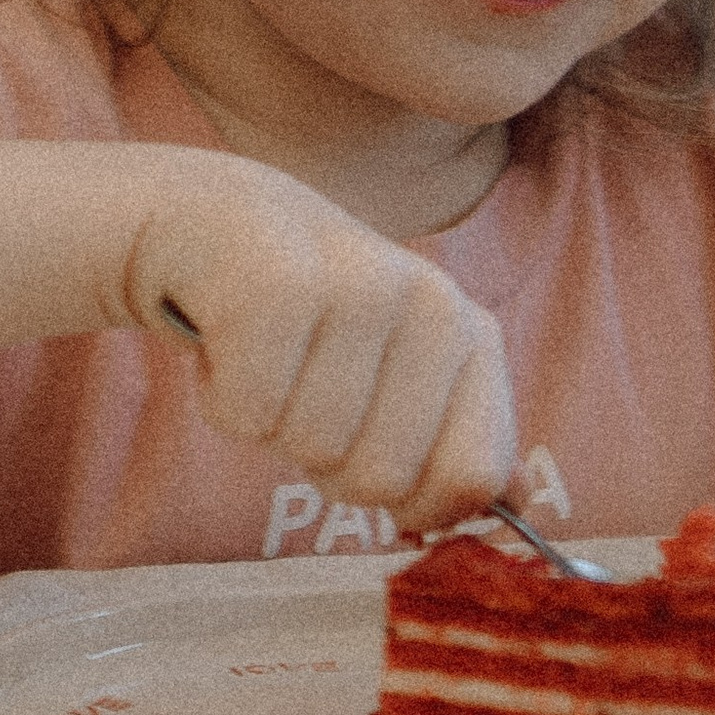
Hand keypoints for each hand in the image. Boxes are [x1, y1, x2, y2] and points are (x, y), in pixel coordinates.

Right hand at [124, 163, 514, 535]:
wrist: (195, 209)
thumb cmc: (298, 317)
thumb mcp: (390, 370)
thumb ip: (454, 439)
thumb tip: (520, 505)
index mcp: (470, 333)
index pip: (475, 477)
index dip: (411, 504)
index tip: (364, 453)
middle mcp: (432, 300)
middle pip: (384, 479)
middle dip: (322, 461)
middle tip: (298, 388)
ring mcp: (361, 284)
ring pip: (312, 448)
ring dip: (266, 424)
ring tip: (259, 354)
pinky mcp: (279, 282)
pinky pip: (250, 416)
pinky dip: (220, 399)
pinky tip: (223, 338)